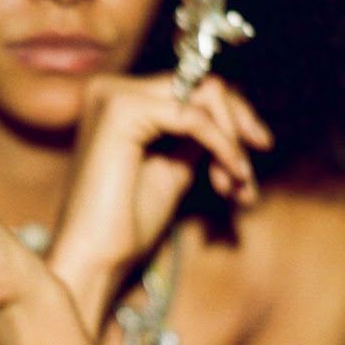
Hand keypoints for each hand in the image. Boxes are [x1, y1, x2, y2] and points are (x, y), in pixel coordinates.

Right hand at [48, 74, 271, 329]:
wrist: (95, 258)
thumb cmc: (128, 223)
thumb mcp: (172, 166)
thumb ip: (195, 135)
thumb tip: (235, 113)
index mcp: (118, 99)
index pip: (192, 87)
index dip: (231, 120)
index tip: (249, 163)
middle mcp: (112, 88)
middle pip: (203, 85)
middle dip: (237, 130)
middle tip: (248, 180)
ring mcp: (115, 95)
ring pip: (204, 94)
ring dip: (232, 141)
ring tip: (237, 188)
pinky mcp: (123, 111)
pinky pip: (195, 118)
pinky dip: (223, 146)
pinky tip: (231, 179)